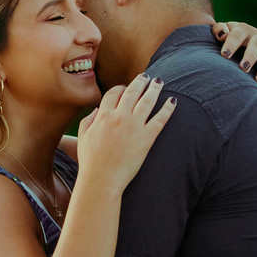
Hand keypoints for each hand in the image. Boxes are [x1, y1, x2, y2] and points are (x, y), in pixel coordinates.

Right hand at [76, 72, 175, 189]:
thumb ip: (89, 121)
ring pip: (147, 101)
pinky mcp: (146, 138)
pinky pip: (160, 119)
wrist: (101, 180)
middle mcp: (120, 116)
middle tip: (146, 77)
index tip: (125, 88)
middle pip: (132, 92)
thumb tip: (97, 110)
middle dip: (140, 82)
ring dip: (154, 89)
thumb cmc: (90, 162)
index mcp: (104, 115)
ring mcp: (134, 126)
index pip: (114, 93)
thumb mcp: (83, 138)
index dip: (121, 88)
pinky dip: (167, 109)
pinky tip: (172, 102)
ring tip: (159, 81)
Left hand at [213, 20, 256, 90]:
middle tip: (243, 67)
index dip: (231, 43)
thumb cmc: (229, 38)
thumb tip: (222, 34)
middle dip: (251, 55)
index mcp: (243, 29)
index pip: (237, 34)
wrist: (246, 39)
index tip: (224, 54)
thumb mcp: (223, 30)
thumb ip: (218, 30)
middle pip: (256, 44)